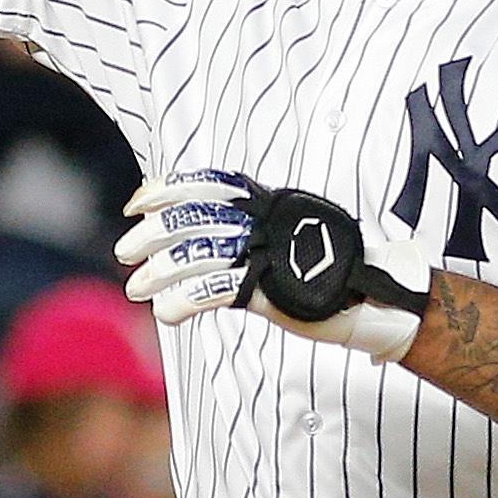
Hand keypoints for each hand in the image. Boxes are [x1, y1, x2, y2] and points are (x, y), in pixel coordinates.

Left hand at [116, 172, 432, 362]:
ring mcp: (267, 253)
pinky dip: (183, 302)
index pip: (206, 183)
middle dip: (151, 233)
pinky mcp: (271, 289)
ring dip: (158, 272)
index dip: (166, 189)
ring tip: (137, 289)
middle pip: (193, 217)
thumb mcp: (280, 236)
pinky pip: (215, 291)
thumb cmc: (321, 269)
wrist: (372, 296)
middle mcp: (264, 220)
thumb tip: (192, 233)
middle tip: (125, 252)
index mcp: (264, 202)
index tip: (136, 205)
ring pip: (197, 253)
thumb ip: (243, 229)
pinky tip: (166, 314)